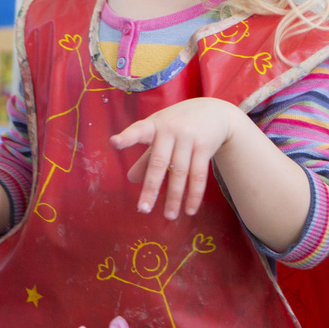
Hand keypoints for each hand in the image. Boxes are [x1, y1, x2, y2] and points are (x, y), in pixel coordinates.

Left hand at [110, 98, 243, 217]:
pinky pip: (198, 175)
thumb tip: (131, 179)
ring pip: (180, 172)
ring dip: (175, 197)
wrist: (214, 111)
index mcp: (154, 125)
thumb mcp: (160, 133)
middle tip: (143, 209)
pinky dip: (194, 194)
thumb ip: (146, 156)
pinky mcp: (205, 146)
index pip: (138, 131)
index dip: (127, 137)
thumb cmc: (178, 123)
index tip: (114, 142)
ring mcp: (189, 137)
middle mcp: (170, 130)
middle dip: (151, 188)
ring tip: (169, 216)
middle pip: (159, 163)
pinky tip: (189, 210)